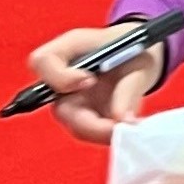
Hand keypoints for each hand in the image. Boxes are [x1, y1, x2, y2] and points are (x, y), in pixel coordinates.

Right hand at [28, 24, 164, 144]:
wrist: (140, 58)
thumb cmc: (135, 50)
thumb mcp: (139, 62)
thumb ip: (128, 89)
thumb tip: (120, 119)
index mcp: (66, 49)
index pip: (43, 62)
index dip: (61, 77)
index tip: (90, 81)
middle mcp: (61, 78)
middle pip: (59, 107)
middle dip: (90, 123)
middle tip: (119, 127)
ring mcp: (70, 101)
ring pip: (76, 126)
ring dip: (103, 131)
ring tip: (131, 125)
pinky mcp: (83, 118)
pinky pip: (92, 132)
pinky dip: (109, 133)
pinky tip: (130, 127)